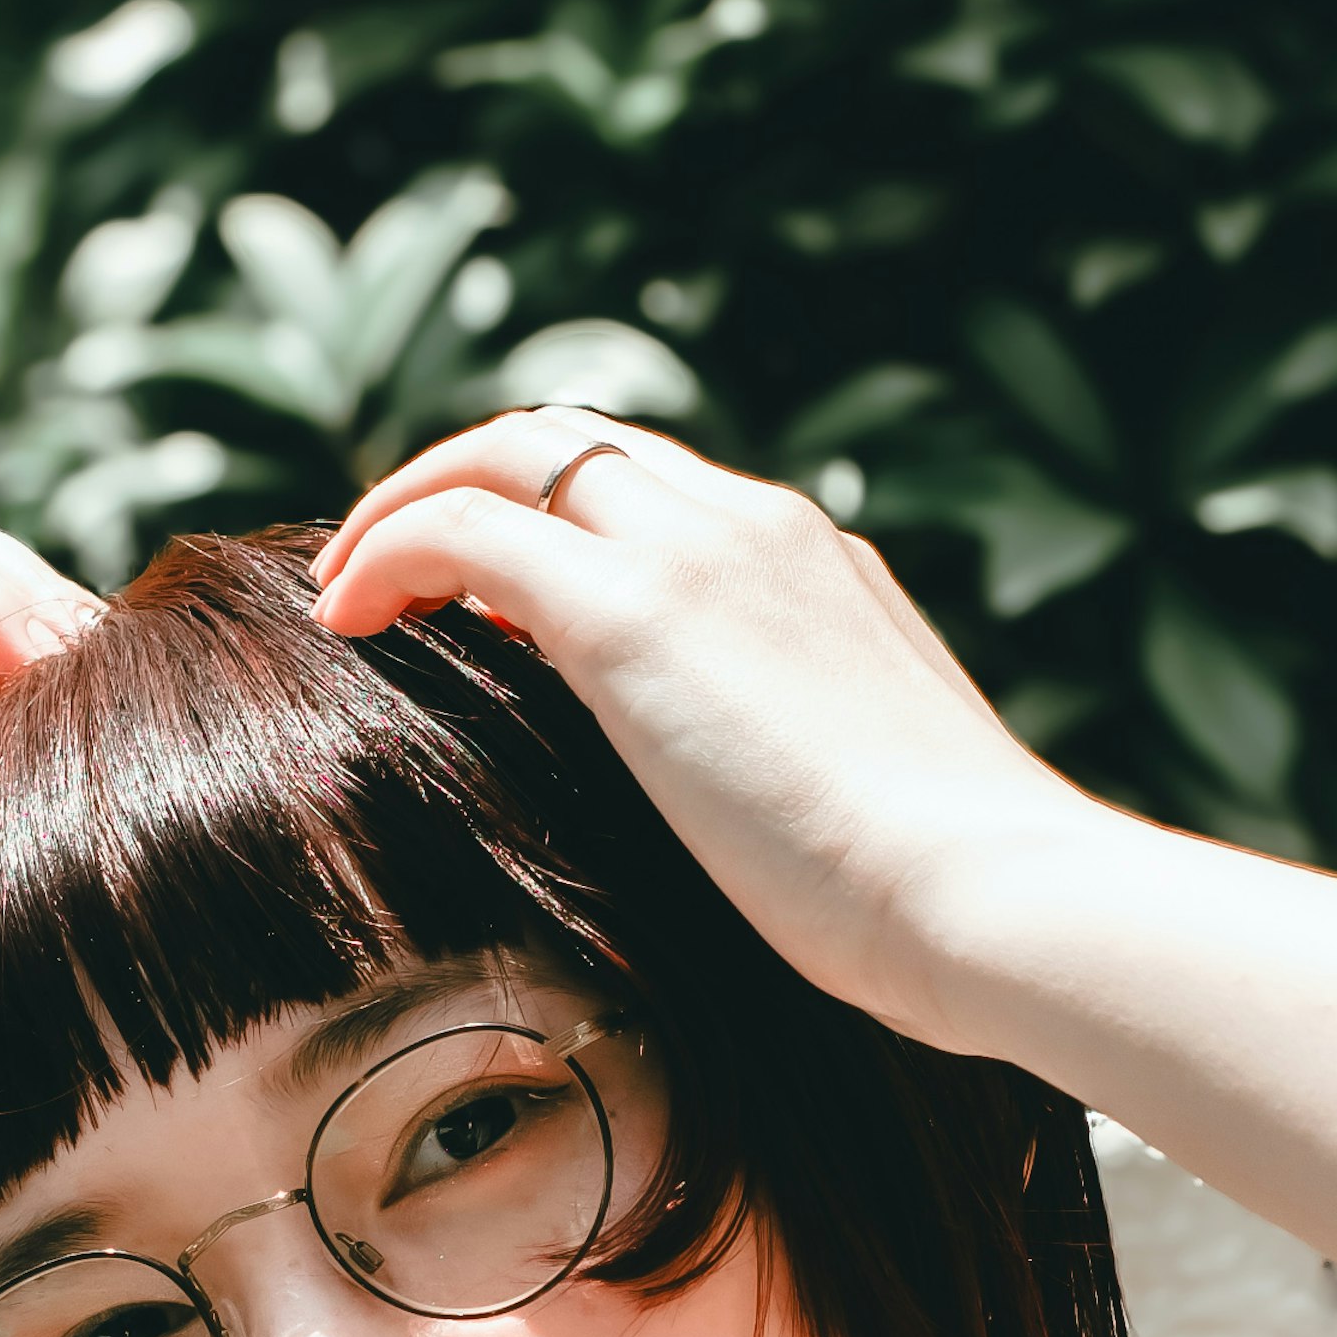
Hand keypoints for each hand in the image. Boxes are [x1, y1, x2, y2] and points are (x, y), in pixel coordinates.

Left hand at [316, 414, 1069, 1043]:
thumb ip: (794, 753)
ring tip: (348, 587)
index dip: (554, 517)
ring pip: (509, 453)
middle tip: (387, 568)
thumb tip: (749, 811)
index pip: (654, 486)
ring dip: (409, 502)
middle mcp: (754, 524)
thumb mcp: (865, 791)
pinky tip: (347, 619)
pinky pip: (464, 528)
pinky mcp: (631, 615)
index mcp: (814, 561)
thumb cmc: (944, 897)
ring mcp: (696, 555)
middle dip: (464, 479)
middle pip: (572, 439)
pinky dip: (390, 551)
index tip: (486, 598)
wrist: (989, 894)